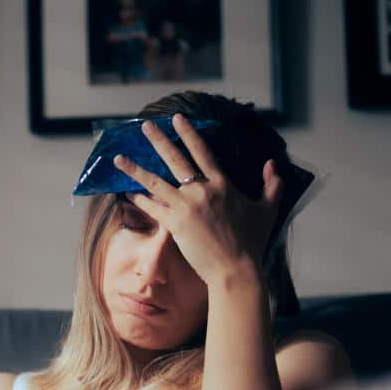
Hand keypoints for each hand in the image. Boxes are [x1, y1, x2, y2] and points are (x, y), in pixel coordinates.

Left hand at [112, 114, 281, 285]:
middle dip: (158, 140)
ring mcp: (186, 206)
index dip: (188, 133)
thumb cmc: (253, 242)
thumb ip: (272, 185)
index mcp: (222, 184)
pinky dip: (139, 199)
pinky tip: (127, 193)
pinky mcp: (175, 224)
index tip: (177, 119)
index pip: (202, 151)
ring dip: (135, 169)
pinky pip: (152, 207)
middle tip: (144, 126)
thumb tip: (272, 164)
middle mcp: (202, 190)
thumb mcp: (268, 209)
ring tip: (118, 159)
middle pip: (175, 159)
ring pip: (155, 182)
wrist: (236, 269)